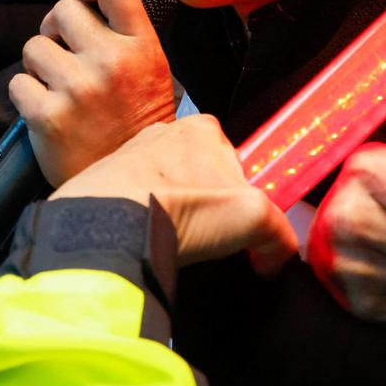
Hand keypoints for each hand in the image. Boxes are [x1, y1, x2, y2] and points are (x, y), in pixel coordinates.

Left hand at [9, 0, 176, 186]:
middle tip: (63, 52)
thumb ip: (125, 37)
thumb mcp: (150, 73)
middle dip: (56, 28)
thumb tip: (86, 3)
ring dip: (39, 64)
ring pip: (34, 46)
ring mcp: (78, 88)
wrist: (129, 185)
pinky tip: (46, 110)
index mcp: (141, 48)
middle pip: (63, 9)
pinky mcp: (48, 115)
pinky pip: (18, 82)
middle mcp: (111, 62)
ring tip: (58, 87)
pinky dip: (26, 95)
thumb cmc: (136, 126)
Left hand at [54, 117, 297, 274]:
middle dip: (205, 207)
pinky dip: (144, 222)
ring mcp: (132, 155)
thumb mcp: (255, 217)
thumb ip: (278, 234)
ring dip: (174, 215)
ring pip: (167, 189)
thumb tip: (273, 257)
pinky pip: (136, 202)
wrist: (113, 225)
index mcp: (204, 128)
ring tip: (173, 242)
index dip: (241, 198)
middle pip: (201, 176)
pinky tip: (148, 240)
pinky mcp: (106, 182)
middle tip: (204, 237)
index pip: (236, 161)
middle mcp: (165, 133)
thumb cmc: (182, 206)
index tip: (236, 226)